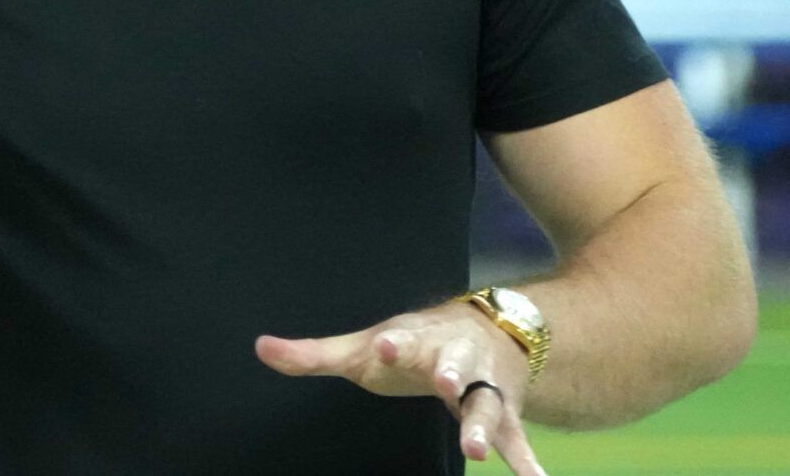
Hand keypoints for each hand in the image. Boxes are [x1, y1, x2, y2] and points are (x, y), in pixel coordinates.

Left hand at [255, 303, 546, 475]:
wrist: (485, 329)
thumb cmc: (410, 343)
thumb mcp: (364, 346)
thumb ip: (315, 354)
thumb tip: (260, 349)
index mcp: (416, 340)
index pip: (402, 339)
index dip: (393, 343)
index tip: (384, 344)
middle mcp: (454, 359)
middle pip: (453, 366)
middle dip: (450, 373)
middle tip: (445, 383)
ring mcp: (482, 387)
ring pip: (486, 404)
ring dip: (483, 424)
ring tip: (478, 451)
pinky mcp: (505, 413)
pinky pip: (518, 438)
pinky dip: (529, 461)